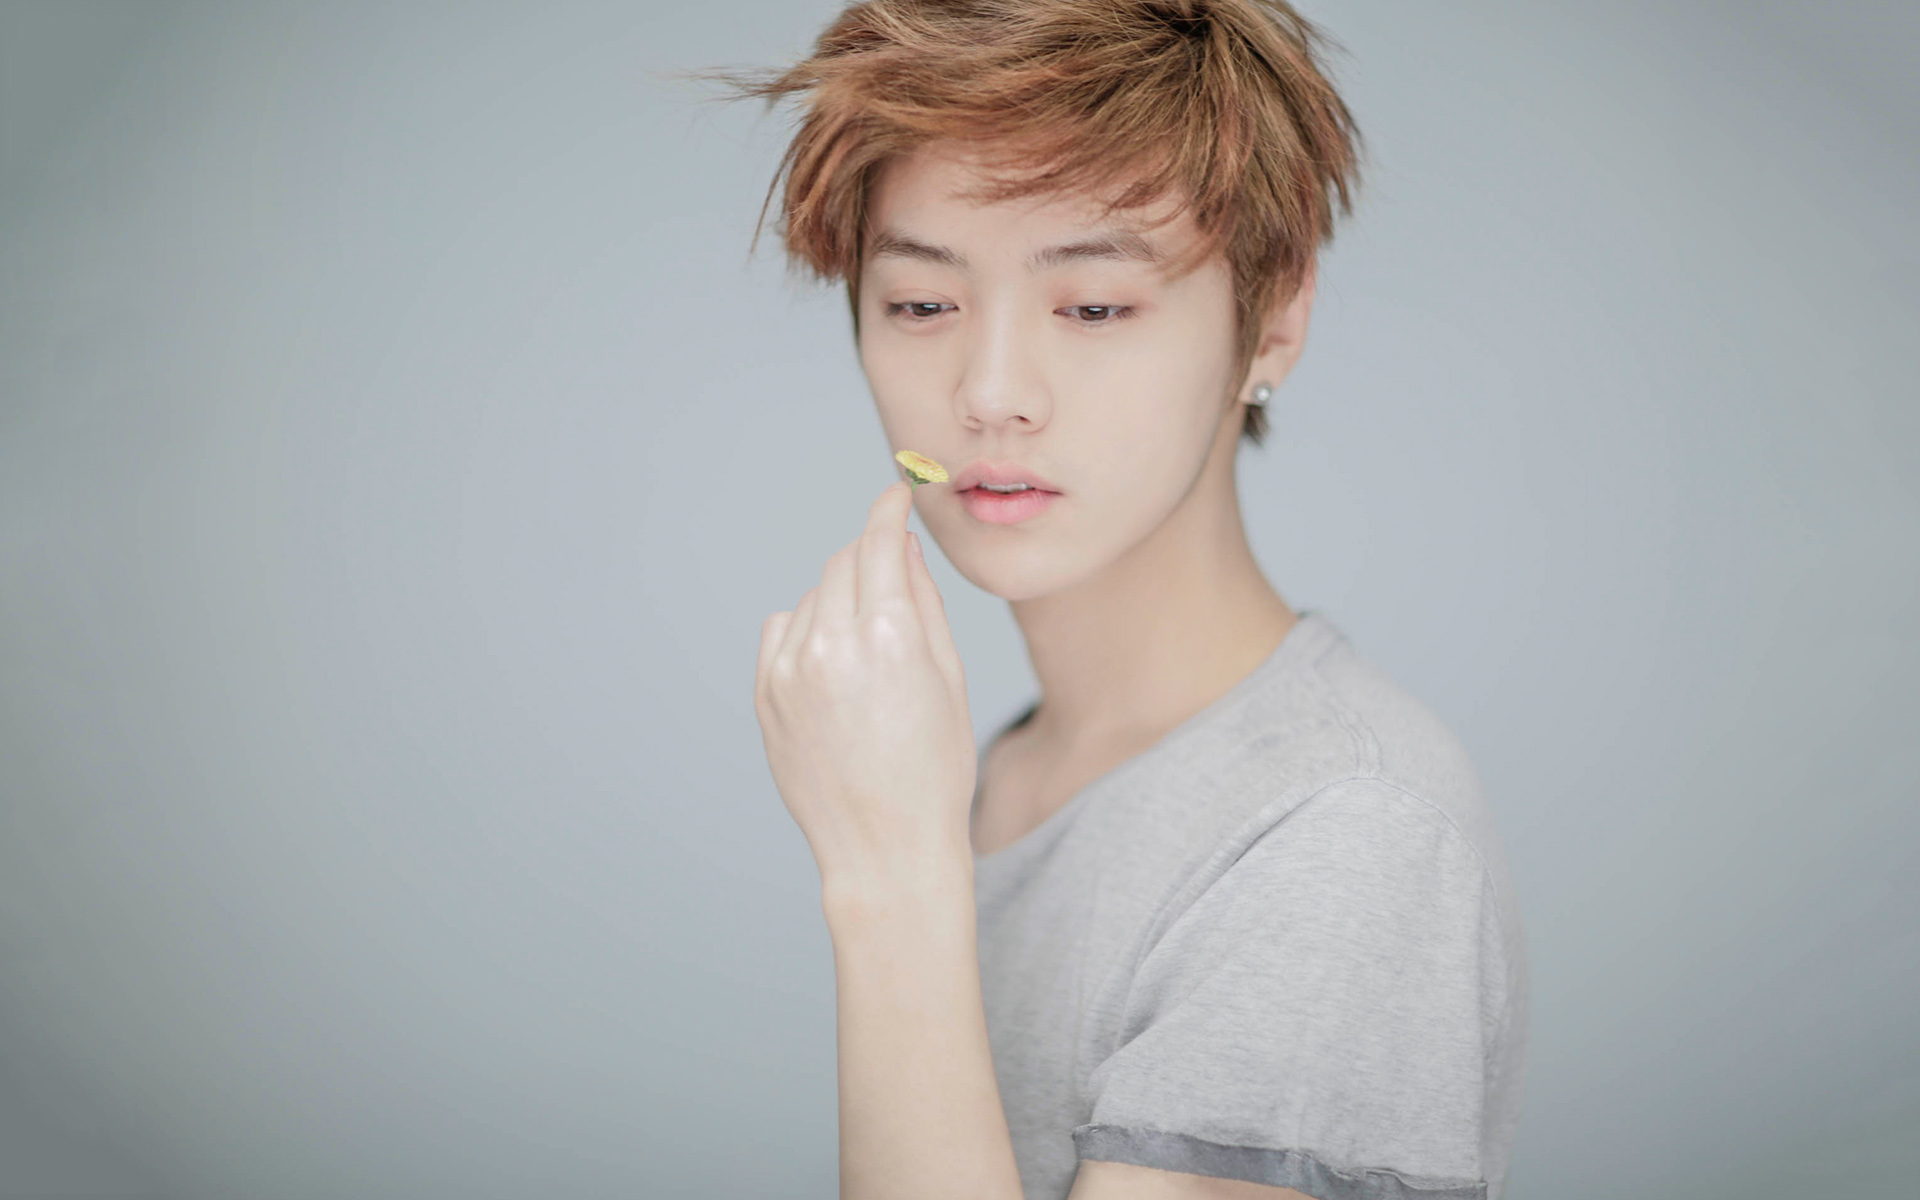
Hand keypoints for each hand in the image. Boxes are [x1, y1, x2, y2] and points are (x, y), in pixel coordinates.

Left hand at [754, 480, 974, 892]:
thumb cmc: (934, 770)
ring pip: (813, 597)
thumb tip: (903, 549)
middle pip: (843, 563)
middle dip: (869, 557)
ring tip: (869, 655)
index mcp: (890, 636)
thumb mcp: (950, 680)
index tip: (895, 496)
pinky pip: (782, 630)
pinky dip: (807, 631)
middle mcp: (833, 643)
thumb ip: (924, 604)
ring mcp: (790, 670)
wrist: (885, 847)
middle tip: (892, 581)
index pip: (880, 542)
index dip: (888, 511)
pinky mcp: (765, 694)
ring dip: (839, 600)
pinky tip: (834, 669)